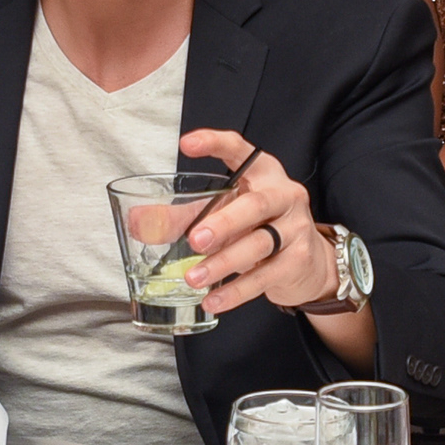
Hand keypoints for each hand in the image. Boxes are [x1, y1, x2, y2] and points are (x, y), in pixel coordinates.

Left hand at [174, 130, 341, 310]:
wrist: (306, 262)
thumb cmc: (256, 228)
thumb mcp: (221, 214)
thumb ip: (181, 217)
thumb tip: (138, 223)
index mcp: (262, 172)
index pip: (240, 149)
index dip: (215, 143)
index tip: (187, 144)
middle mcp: (284, 194)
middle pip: (255, 205)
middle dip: (224, 222)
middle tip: (195, 239)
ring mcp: (296, 227)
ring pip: (260, 244)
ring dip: (224, 262)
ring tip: (193, 278)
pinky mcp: (299, 260)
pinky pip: (265, 277)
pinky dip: (236, 291)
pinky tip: (213, 301)